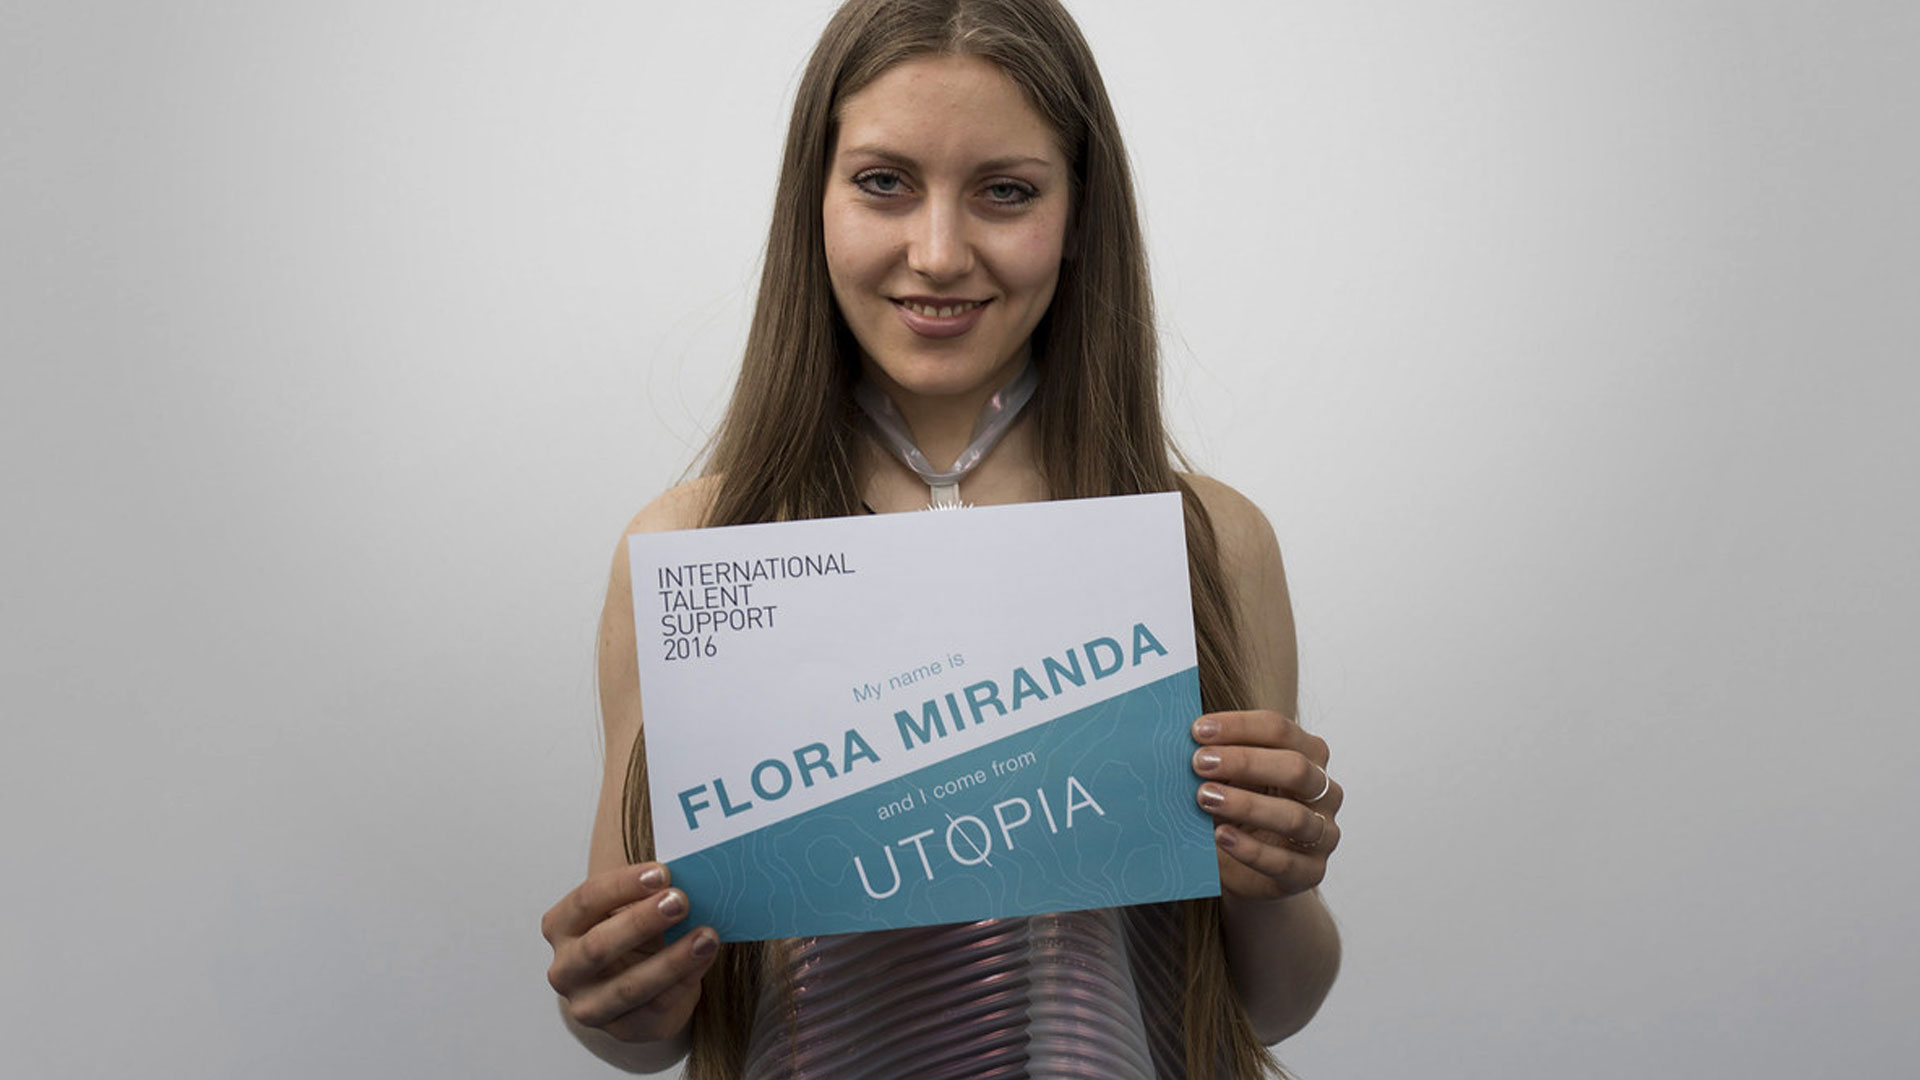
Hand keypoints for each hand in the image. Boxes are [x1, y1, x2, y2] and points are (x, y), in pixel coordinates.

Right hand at [542, 862, 719, 1044]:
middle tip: (680, 901)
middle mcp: (565, 969)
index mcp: (561, 927)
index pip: (586, 900)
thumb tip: (687, 876)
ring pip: (628, 986)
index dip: (623, 885)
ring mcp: (590, 1005)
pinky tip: (705, 958)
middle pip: (598, 946)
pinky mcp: (622, 1028)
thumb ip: (647, 894)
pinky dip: (684, 980)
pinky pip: (656, 1005)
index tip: (662, 872)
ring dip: (672, 959)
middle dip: (642, 922)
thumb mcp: (629, 908)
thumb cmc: (631, 933)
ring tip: (706, 936)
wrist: (635, 981)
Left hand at [1191, 710, 1342, 900]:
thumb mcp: (1230, 780)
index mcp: (1308, 755)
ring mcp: (1323, 833)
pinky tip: (1221, 836)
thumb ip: (1218, 762)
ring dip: (1246, 805)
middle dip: (1244, 762)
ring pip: (1293, 816)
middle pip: (1294, 767)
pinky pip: (1284, 862)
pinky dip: (1250, 849)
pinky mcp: (1311, 872)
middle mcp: (1324, 791)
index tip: (1198, 730)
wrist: (1245, 867)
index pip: (1280, 730)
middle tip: (1199, 763)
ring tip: (1205, 798)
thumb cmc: (1237, 810)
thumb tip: (1182, 743)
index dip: (1239, 727)